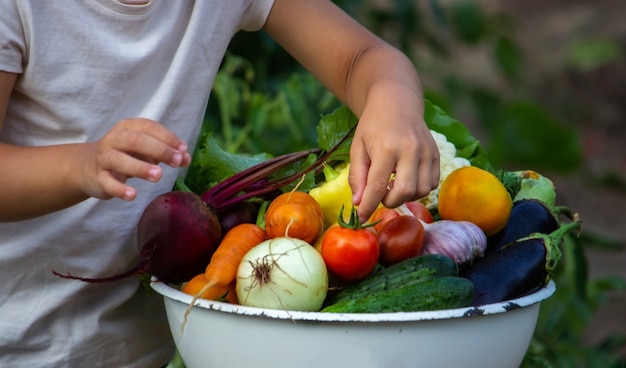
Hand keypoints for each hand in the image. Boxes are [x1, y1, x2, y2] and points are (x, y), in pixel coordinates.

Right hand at [75, 118, 190, 200]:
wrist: (88, 166)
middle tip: (176, 161)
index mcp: (128, 128)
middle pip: (135, 140)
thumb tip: (186, 159)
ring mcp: (104, 158)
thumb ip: (167, 153)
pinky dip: (119, 189)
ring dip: (140, 167)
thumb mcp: (146, 150)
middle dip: (158, 149)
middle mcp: (115, 140)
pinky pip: (107, 182)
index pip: (149, 127)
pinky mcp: (98, 177)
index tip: (183, 150)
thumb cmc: (126, 154)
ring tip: (158, 176)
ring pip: (119, 160)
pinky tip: (132, 195)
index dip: (167, 137)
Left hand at [348, 95, 439, 221]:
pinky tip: (406, 180)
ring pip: (420, 191)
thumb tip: (358, 203)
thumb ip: (357, 177)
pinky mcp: (436, 154)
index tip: (360, 217)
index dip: (368, 206)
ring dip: (405, 196)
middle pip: (404, 192)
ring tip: (392, 186)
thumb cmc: (373, 126)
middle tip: (380, 195)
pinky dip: (419, 189)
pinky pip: (431, 183)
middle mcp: (410, 150)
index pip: (378, 186)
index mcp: (387, 148)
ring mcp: (426, 152)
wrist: (397, 103)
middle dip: (389, 202)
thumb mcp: (357, 148)